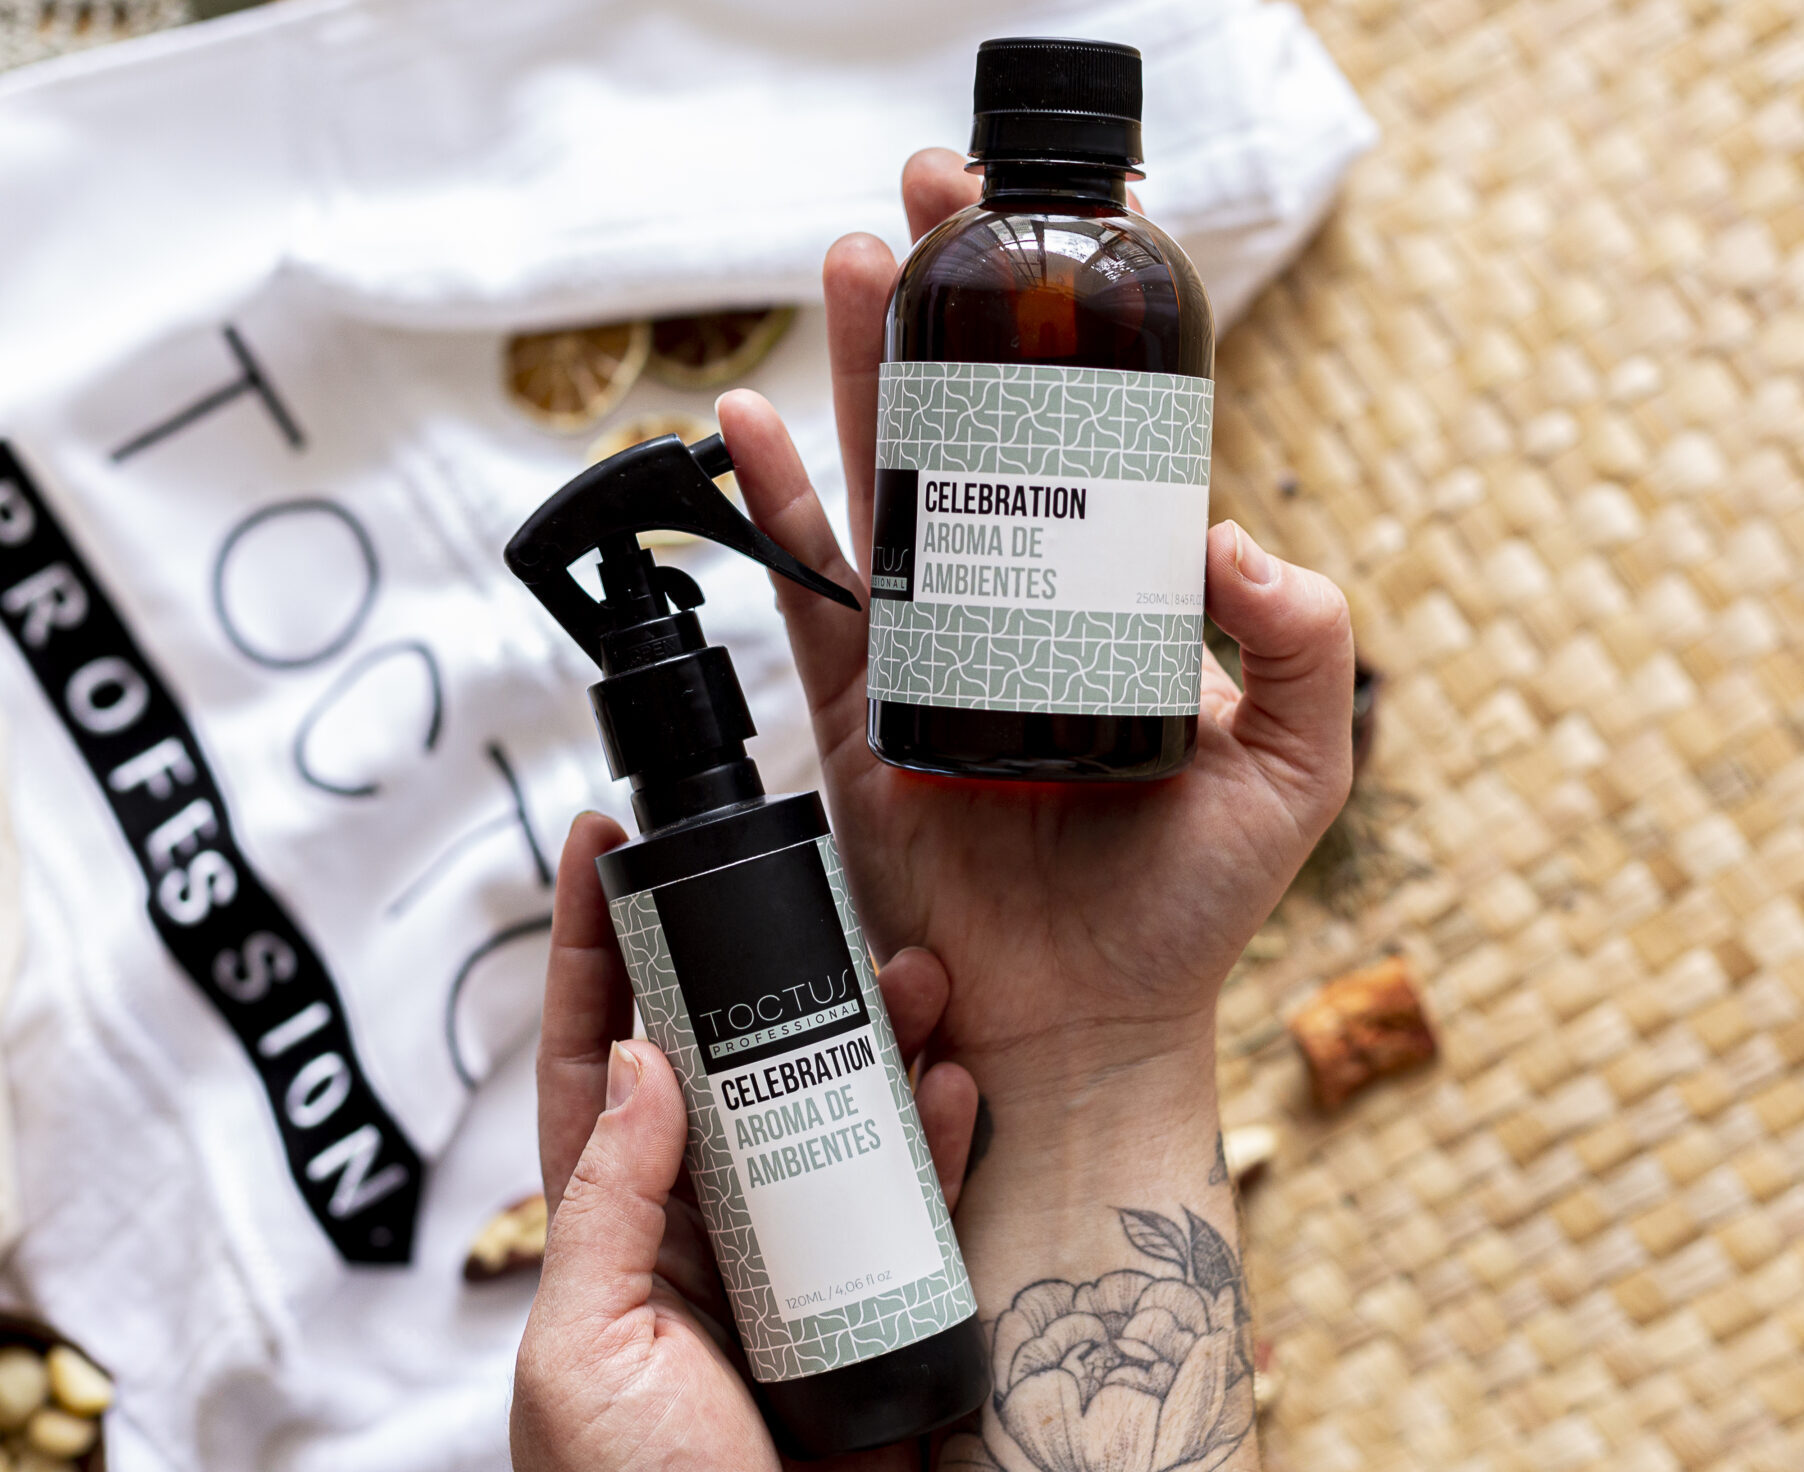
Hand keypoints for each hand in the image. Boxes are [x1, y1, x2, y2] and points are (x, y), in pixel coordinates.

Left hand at [511, 813, 980, 1471]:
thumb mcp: (584, 1359)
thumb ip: (605, 1207)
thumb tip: (641, 1060)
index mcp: (612, 1226)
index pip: (594, 1057)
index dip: (592, 948)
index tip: (601, 842)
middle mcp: (708, 1221)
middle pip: (734, 1057)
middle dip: (768, 966)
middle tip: (812, 896)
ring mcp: (801, 1252)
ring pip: (836, 1106)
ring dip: (874, 1031)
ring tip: (913, 978)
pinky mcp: (882, 1292)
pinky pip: (914, 1192)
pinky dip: (939, 1132)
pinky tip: (954, 1089)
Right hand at [716, 148, 1355, 1084]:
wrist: (1082, 1018)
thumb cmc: (1191, 904)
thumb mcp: (1296, 766)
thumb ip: (1302, 641)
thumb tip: (1222, 529)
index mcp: (1113, 601)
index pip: (1088, 438)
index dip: (1068, 335)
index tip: (1057, 236)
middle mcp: (1016, 605)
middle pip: (972, 429)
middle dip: (948, 310)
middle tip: (934, 203)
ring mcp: (931, 651)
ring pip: (886, 482)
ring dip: (858, 368)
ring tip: (850, 261)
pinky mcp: (860, 710)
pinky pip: (813, 590)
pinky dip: (780, 504)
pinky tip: (750, 418)